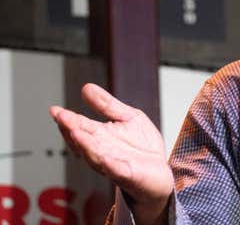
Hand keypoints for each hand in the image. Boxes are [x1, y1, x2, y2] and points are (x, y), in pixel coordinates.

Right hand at [50, 83, 173, 223]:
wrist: (160, 173)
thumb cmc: (142, 147)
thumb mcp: (127, 117)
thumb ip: (107, 105)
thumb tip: (86, 87)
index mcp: (100, 137)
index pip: (81, 127)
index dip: (68, 119)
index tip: (55, 110)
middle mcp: (102, 152)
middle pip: (84, 141)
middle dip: (72, 129)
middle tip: (62, 118)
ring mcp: (114, 165)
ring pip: (96, 156)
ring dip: (85, 145)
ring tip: (76, 132)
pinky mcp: (129, 175)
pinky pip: (118, 171)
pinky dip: (111, 165)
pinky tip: (106, 158)